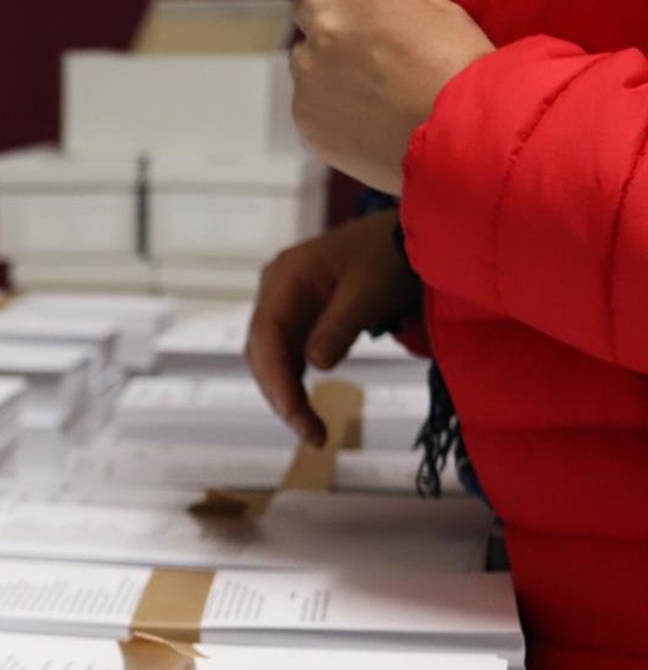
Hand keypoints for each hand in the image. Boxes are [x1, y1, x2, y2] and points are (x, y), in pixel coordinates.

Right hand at [246, 211, 420, 443]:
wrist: (407, 235)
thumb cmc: (389, 256)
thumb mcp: (369, 292)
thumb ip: (339, 327)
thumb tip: (315, 366)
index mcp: (285, 278)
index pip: (266, 336)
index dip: (276, 380)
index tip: (297, 417)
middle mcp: (274, 289)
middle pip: (262, 350)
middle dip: (281, 394)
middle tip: (311, 434)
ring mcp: (284, 302)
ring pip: (271, 355)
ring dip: (286, 392)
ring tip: (311, 428)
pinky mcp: (298, 314)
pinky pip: (287, 351)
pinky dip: (295, 380)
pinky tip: (308, 405)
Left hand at [291, 0, 494, 193]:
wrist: (456, 137)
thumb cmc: (459, 70)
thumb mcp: (439, 7)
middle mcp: (325, 27)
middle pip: (307, 6)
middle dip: (326, 14)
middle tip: (354, 37)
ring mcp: (309, 73)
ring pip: (304, 56)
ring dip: (325, 61)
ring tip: (368, 86)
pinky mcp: (303, 114)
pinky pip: (307, 97)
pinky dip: (327, 101)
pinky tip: (363, 113)